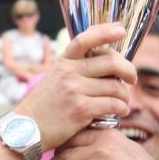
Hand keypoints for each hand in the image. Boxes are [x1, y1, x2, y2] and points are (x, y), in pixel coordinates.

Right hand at [14, 23, 134, 149]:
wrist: (26, 129)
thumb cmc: (46, 105)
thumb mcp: (55, 78)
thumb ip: (76, 68)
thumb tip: (108, 62)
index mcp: (63, 62)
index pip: (85, 39)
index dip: (105, 32)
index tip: (121, 30)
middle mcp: (69, 72)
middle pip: (111, 62)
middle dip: (129, 70)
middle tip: (132, 78)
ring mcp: (75, 90)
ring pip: (115, 86)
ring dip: (125, 95)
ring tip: (124, 101)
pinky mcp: (81, 109)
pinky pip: (113, 104)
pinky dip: (122, 108)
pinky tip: (121, 111)